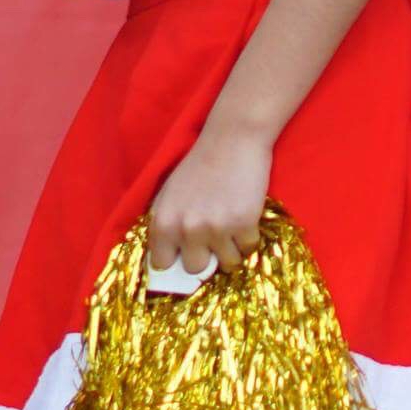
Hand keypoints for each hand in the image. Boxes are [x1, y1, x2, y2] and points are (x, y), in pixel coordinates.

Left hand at [147, 121, 272, 276]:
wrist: (232, 140)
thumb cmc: (199, 166)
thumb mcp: (169, 195)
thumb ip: (166, 226)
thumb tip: (169, 261)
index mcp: (163, 222)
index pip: (161, 264)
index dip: (174, 260)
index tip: (184, 254)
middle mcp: (186, 230)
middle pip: (195, 270)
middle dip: (205, 257)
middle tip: (213, 238)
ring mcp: (216, 229)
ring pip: (227, 263)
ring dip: (231, 249)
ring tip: (231, 224)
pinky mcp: (244, 225)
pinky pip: (248, 249)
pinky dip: (249, 237)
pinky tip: (245, 216)